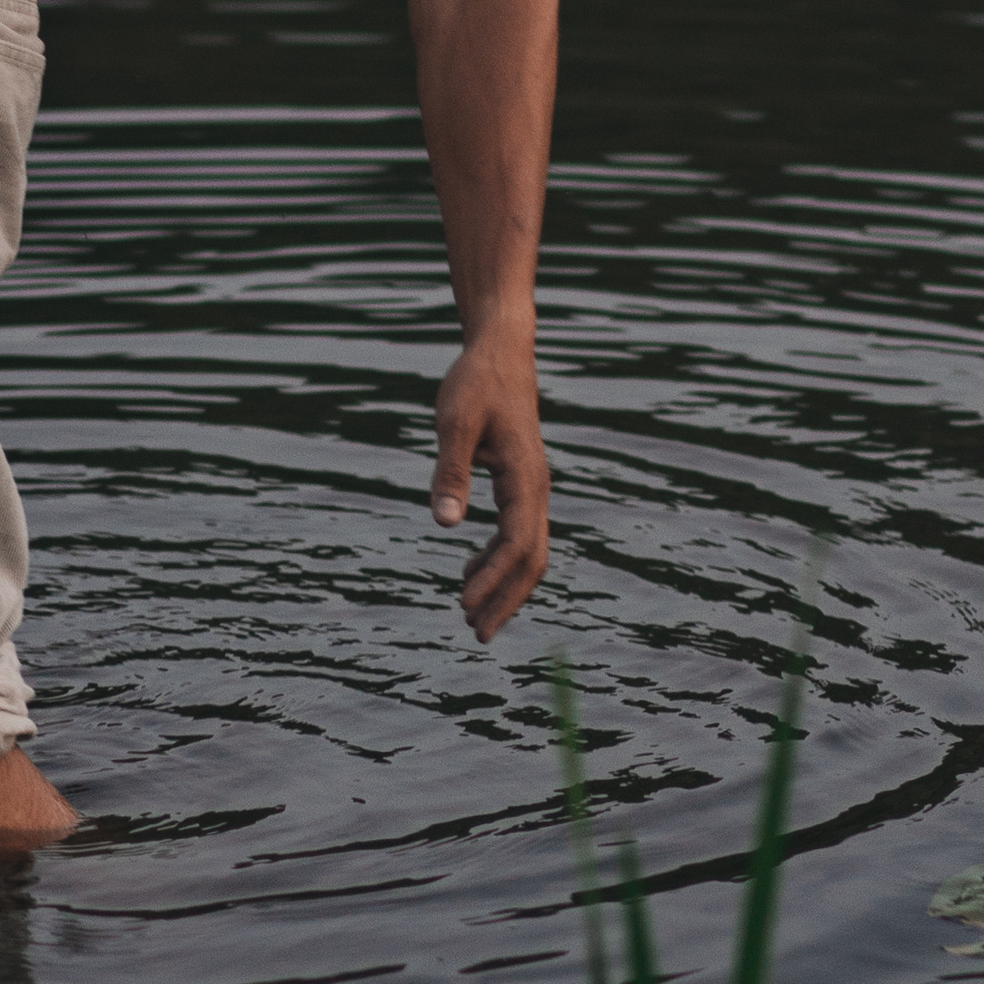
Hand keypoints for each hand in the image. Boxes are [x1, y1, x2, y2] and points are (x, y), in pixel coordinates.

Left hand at [430, 333, 550, 640]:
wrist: (501, 351)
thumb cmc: (476, 382)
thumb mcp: (454, 424)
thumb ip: (450, 474)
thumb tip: (445, 526)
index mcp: (525, 478)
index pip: (518, 544)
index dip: (494, 579)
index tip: (465, 605)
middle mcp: (537, 488)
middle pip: (532, 558)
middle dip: (507, 598)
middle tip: (476, 633)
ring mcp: (533, 487)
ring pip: (529, 550)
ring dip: (504, 584)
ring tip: (470, 613)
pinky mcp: (522, 483)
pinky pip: (519, 533)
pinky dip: (498, 559)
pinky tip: (470, 568)